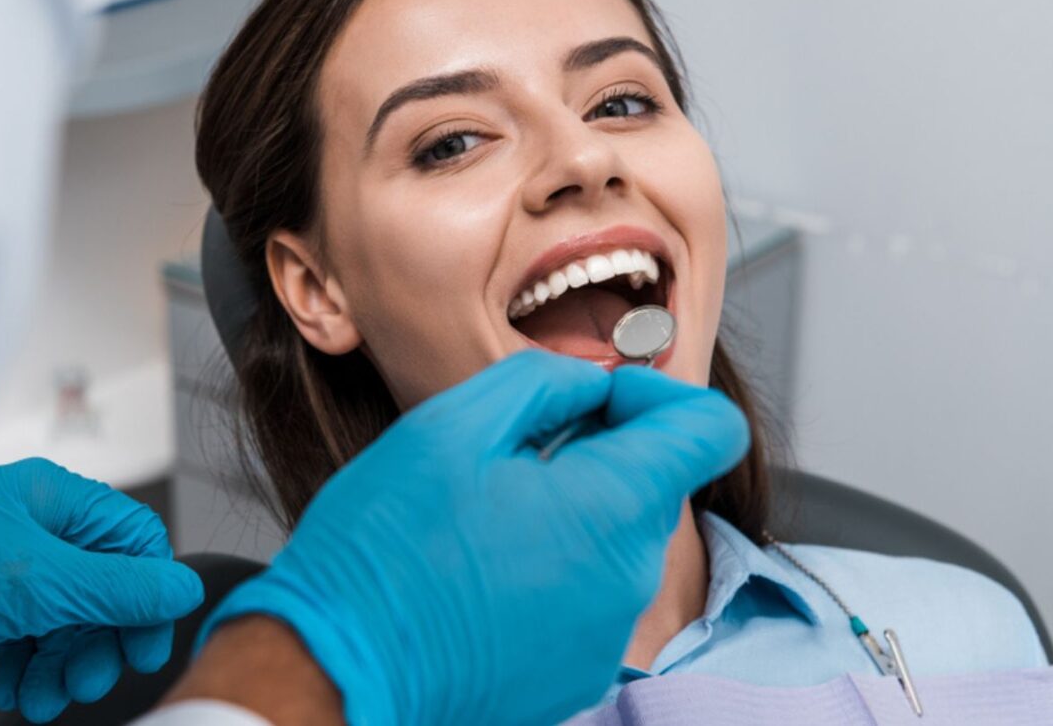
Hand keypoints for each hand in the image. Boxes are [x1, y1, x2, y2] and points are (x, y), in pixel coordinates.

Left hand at [0, 458, 202, 722]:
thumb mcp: (31, 583)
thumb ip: (114, 588)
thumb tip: (180, 590)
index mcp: (52, 499)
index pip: (134, 543)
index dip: (146, 598)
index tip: (142, 647)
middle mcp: (33, 527)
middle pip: (104, 588)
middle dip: (99, 640)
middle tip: (88, 679)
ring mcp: (4, 566)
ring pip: (65, 618)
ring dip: (64, 662)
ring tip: (47, 695)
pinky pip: (26, 636)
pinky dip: (28, 666)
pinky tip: (14, 689)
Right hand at [198, 351, 748, 725]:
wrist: (342, 669)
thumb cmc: (384, 551)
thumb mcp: (451, 426)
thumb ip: (541, 382)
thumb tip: (587, 383)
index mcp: (610, 506)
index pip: (711, 428)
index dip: (659, 394)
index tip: (599, 398)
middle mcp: (628, 577)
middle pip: (654, 483)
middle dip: (598, 450)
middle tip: (511, 451)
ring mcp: (605, 632)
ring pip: (616, 539)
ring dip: (569, 510)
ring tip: (482, 515)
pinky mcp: (576, 669)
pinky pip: (588, 594)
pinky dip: (551, 567)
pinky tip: (480, 568)